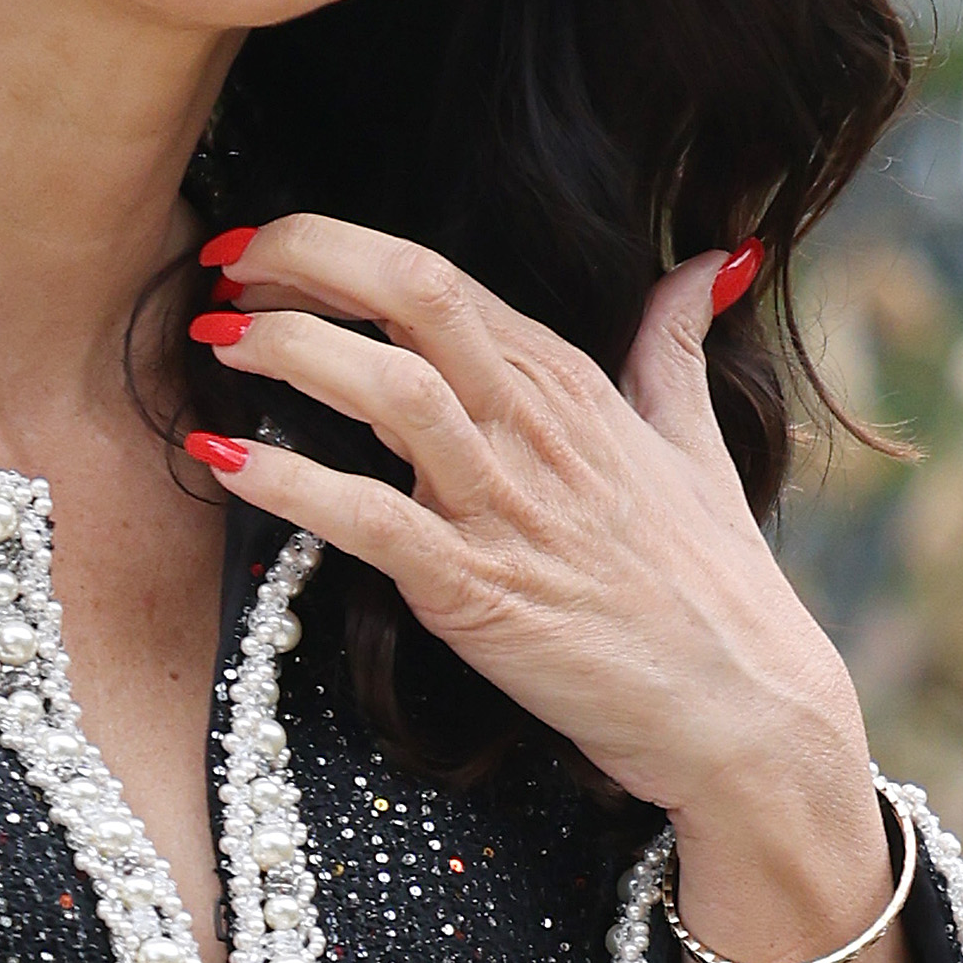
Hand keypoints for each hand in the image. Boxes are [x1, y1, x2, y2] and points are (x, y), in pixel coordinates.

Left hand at [188, 221, 886, 925]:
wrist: (750, 714)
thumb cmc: (719, 592)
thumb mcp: (698, 447)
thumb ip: (676, 348)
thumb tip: (712, 259)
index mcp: (571, 383)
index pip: (439, 277)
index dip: (335, 248)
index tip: (264, 250)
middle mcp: (536, 426)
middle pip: (412, 293)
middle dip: (301, 262)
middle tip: (221, 272)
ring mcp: (508, 508)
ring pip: (388, 388)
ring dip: (287, 353)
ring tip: (213, 347)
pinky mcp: (481, 594)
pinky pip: (370, 522)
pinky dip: (290, 486)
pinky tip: (224, 461)